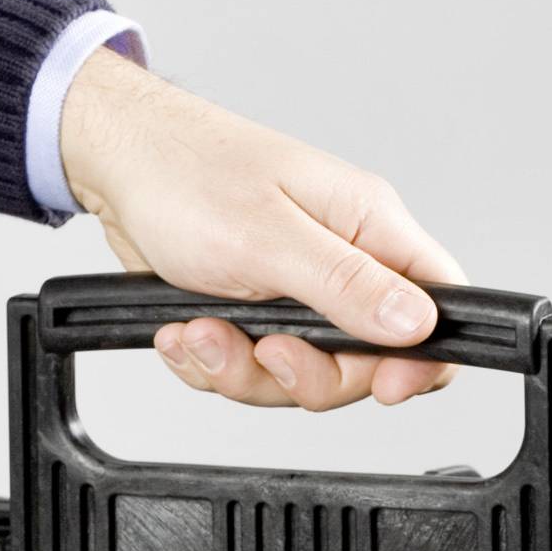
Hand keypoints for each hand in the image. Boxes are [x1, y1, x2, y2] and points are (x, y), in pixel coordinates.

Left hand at [58, 48, 463, 410]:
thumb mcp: (267, 236)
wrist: (112, 163)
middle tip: (262, 350)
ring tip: (199, 331)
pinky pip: (253, 369)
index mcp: (367, 226)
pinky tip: (184, 330)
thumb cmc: (184, 172)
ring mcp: (299, 291)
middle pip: (365, 362)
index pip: (439, 303)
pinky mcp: (257, 311)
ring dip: (242, 369)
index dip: (423, 360)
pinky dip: (214, 363)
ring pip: (303, 374)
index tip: (386, 387)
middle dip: (305, 374)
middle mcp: (342, 260)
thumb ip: (346, 285)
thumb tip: (417, 322)